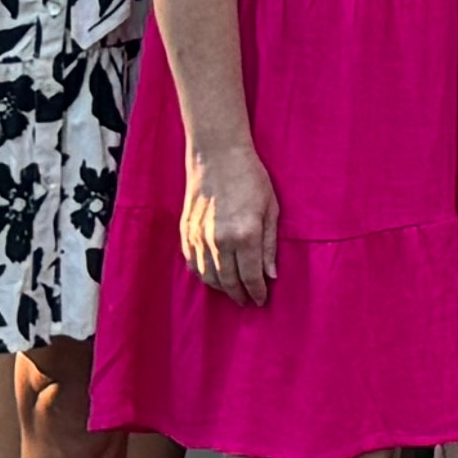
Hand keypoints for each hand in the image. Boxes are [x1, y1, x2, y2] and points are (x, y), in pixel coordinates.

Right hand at [181, 140, 280, 306]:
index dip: (257, 292)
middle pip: (229, 281)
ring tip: (233, 291)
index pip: (251, 276)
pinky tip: (213, 277)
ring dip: (221, 288)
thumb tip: (271, 275)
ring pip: (209, 276)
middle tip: (248, 301)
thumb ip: (270, 245)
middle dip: (240, 294)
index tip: (261, 300)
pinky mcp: (186, 232)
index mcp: (246, 234)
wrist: (218, 156)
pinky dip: (203, 275)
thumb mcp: (271, 208)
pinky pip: (192, 264)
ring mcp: (199, 237)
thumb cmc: (251, 178)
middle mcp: (220, 240)